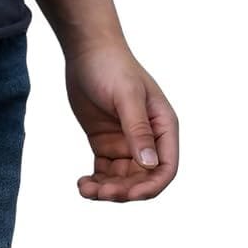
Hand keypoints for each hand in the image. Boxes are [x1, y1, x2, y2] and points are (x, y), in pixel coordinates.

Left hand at [66, 44, 178, 200]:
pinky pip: (104, 172)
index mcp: (163, 127)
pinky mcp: (105, 144)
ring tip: (84, 188)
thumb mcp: (126, 98)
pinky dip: (95, 182)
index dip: (150, 187)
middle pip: (142, 180)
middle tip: (98, 192)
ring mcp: (126, 143)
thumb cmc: (112, 68)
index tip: (128, 195)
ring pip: (122, 180)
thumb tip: (150, 164)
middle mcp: (148, 139)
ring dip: (106, 190)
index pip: (166, 168)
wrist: (87, 52)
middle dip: (123, 191)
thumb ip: (138, 131)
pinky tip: (82, 183)